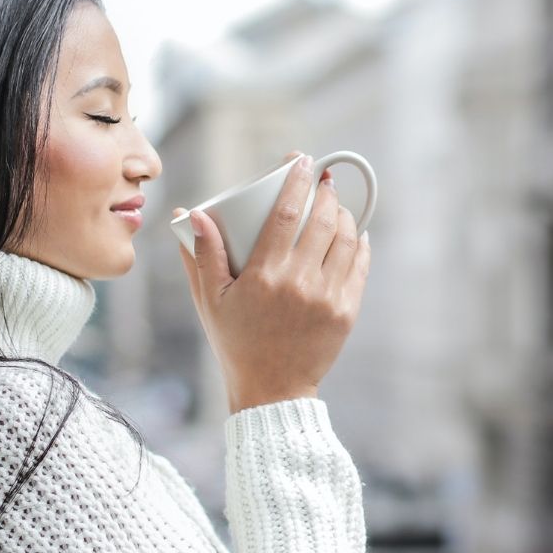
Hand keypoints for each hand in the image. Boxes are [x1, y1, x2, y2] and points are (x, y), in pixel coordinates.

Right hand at [175, 153, 372, 413]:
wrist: (272, 390)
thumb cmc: (236, 343)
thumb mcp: (210, 301)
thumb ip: (201, 254)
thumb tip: (192, 212)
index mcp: (264, 275)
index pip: (286, 213)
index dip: (296, 181)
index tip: (302, 162)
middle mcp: (299, 282)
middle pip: (322, 220)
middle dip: (326, 192)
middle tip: (323, 180)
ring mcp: (327, 297)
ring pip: (346, 239)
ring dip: (344, 215)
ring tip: (336, 206)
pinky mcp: (346, 312)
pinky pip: (359, 266)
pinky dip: (359, 244)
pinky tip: (354, 234)